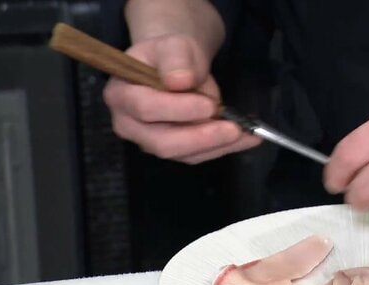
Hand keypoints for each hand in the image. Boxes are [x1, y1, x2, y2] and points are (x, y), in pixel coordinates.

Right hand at [103, 34, 260, 163]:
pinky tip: (248, 138)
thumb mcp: (174, 45)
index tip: (209, 105)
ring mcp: (150, 141)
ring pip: (184, 154)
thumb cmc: (171, 56)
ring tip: (247, 133)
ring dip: (218, 145)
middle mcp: (129, 124)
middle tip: (234, 128)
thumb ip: (175, 58)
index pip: (145, 108)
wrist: (178, 66)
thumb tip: (179, 80)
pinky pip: (198, 155)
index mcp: (121, 94)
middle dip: (201, 137)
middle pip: (163, 142)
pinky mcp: (174, 150)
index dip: (178, 109)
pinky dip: (225, 148)